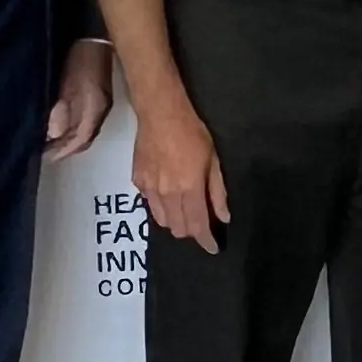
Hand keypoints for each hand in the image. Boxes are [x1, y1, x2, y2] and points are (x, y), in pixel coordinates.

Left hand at [44, 39, 114, 162]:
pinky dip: (71, 128)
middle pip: (82, 139)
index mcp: (94, 111)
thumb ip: (61, 110)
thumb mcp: (67, 85)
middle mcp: (99, 112)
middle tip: (44, 152)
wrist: (95, 37)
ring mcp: (99, 105)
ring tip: (49, 143)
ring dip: (67, 140)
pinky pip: (84, 120)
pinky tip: (59, 126)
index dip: (61, 151)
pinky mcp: (95, 97)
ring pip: (83, 131)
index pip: (78, 141)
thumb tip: (52, 134)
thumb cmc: (79, 59)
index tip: (43, 156)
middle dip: (64, 149)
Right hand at [131, 96, 227, 252]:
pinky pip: (150, 205)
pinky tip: (167, 196)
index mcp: (189, 189)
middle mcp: (167, 194)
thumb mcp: (213, 160)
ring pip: (162, 221)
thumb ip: (217, 192)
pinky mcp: (137, 181)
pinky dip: (161, 207)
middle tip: (201, 222)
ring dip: (175, 222)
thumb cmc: (192, 133)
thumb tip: (223, 217)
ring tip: (184, 212)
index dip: (206, 241)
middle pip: (178, 228)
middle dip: (192, 231)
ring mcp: (149, 189)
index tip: (213, 248)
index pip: (198, 226)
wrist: (160, 113)